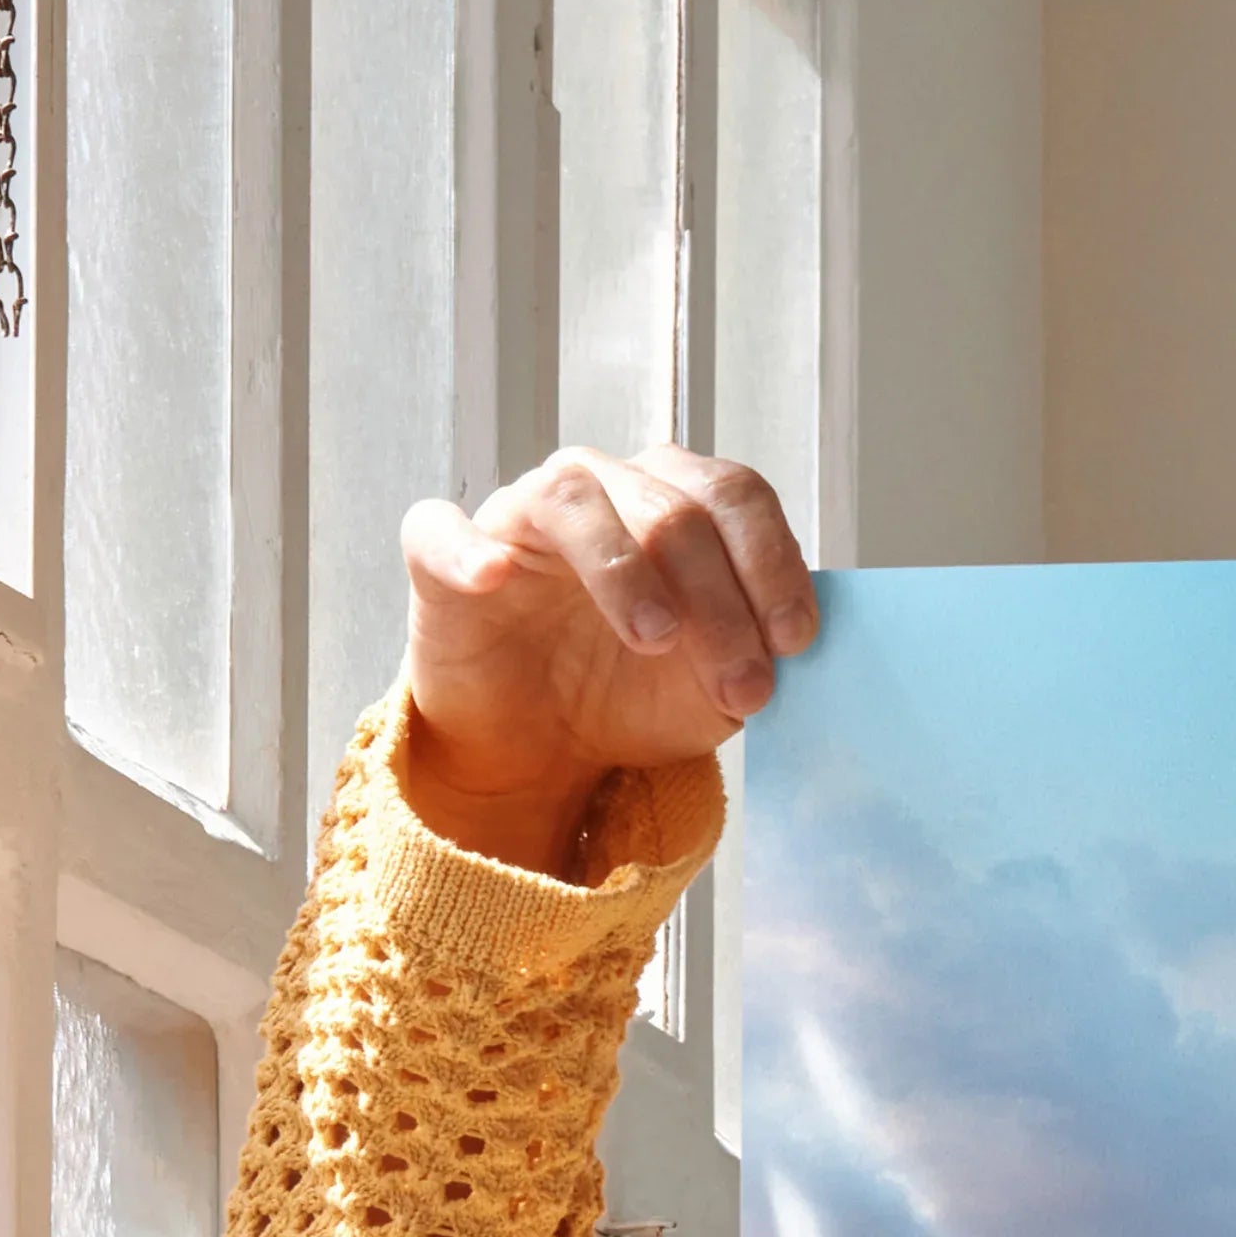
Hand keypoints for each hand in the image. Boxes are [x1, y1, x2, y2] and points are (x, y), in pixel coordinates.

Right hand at [396, 446, 815, 875]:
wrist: (542, 746)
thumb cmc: (630, 694)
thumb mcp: (715, 688)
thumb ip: (757, 654)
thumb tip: (791, 644)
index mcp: (675, 504)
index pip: (734, 496)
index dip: (772, 562)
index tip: (794, 640)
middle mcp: (602, 490)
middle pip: (672, 508)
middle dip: (721, 601)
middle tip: (742, 686)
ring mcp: (520, 516)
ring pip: (574, 500)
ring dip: (625, 570)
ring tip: (656, 640)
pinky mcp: (443, 557)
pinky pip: (441, 530)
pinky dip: (467, 549)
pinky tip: (494, 578)